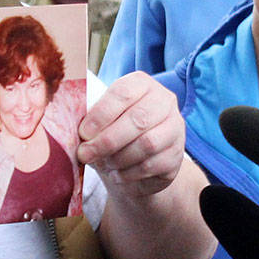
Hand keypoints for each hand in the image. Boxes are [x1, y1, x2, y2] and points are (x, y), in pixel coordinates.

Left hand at [77, 72, 185, 197]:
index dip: (101, 114)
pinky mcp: (177, 155)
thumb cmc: (113, 132)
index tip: (83, 134)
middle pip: (138, 120)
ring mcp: (175, 128)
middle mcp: (164, 101)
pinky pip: (152, 165)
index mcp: (141, 84)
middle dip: (107, 140)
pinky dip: (129, 173)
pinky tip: (116, 174)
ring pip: (147, 144)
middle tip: (85, 154)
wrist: (136, 161)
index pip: (123, 93)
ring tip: (102, 164)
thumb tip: (80, 136)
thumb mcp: (101, 121)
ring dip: (118, 158)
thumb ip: (91, 122)